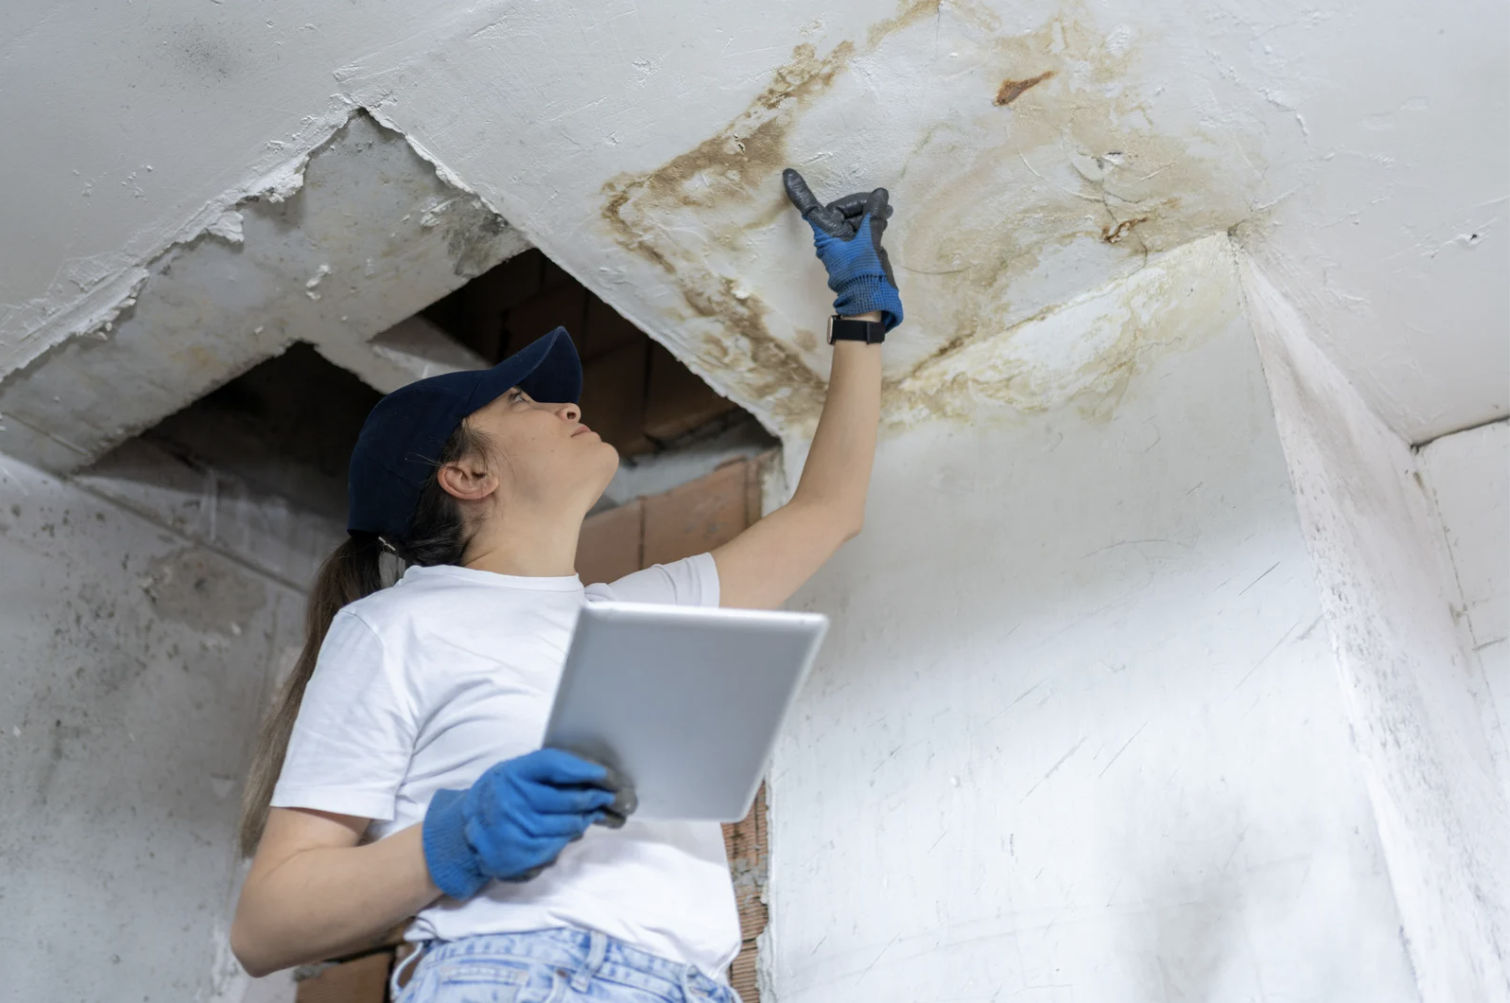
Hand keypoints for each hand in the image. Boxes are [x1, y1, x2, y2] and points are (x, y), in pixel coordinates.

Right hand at [421, 748, 633, 897]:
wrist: (465, 833)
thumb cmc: (500, 796)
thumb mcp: (515, 773)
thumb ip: (547, 772)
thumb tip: (595, 776)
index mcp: (512, 774)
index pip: (555, 766)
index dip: (586, 770)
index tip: (609, 775)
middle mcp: (513, 801)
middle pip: (570, 800)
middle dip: (598, 798)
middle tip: (616, 797)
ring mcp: (517, 830)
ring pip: (569, 825)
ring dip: (586, 820)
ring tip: (593, 814)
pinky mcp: (521, 855)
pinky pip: (558, 846)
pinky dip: (568, 838)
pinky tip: (570, 831)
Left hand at [782, 167, 903, 331]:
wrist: (869, 301)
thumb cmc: (862, 274)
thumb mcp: (869, 242)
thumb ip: (874, 217)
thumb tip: (879, 195)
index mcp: (827, 234)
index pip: (810, 207)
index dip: (800, 191)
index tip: (788, 175)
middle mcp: (831, 237)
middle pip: (840, 210)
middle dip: (860, 203)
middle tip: (880, 203)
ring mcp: (842, 244)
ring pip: (852, 219)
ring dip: (868, 213)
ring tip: (886, 212)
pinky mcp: (853, 249)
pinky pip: (859, 229)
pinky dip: (870, 222)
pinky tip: (883, 218)